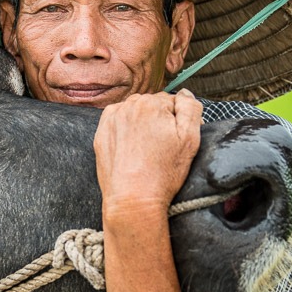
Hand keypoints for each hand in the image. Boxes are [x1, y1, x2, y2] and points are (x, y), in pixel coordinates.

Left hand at [93, 89, 202, 215]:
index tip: (176, 140)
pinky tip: (132, 148)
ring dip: (141, 124)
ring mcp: (112, 120)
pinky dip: (124, 130)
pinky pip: (117, 123)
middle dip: (159, 120)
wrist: (133, 199)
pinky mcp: (101, 134)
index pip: (172, 102)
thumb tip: (184, 93)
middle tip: (162, 147)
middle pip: (151, 105)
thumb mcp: (190, 139)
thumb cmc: (163, 173)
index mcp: (152, 104)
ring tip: (146, 150)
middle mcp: (129, 106)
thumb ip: (190, 108)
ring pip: (133, 113)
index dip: (178, 121)